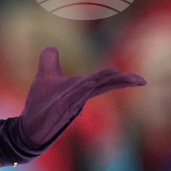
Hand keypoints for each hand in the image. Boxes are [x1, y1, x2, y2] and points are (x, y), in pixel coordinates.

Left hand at [16, 46, 145, 149]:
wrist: (30, 123)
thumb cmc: (42, 101)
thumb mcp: (45, 75)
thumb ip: (50, 60)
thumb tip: (52, 47)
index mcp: (81, 86)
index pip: (104, 81)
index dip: (121, 79)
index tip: (141, 80)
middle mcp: (79, 95)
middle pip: (103, 86)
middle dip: (120, 82)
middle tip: (140, 80)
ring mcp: (69, 103)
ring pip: (89, 90)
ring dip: (101, 81)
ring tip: (116, 73)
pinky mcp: (58, 109)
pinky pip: (71, 99)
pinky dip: (80, 91)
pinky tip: (89, 83)